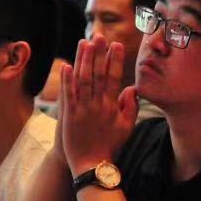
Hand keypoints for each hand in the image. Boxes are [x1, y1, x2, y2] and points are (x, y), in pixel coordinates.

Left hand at [61, 35, 138, 176]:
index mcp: (111, 106)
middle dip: (98, 54)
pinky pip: (67, 94)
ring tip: (84, 44)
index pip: (113, 78)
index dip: (114, 60)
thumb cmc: (110, 144)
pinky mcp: (68, 115)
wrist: (91, 164)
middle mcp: (96, 105)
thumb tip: (133, 88)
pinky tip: (67, 65)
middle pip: (96, 74)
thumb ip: (131, 106)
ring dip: (82, 60)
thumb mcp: (127, 126)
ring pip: (82, 80)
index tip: (116, 45)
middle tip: (99, 36)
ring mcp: (81, 109)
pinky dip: (67, 79)